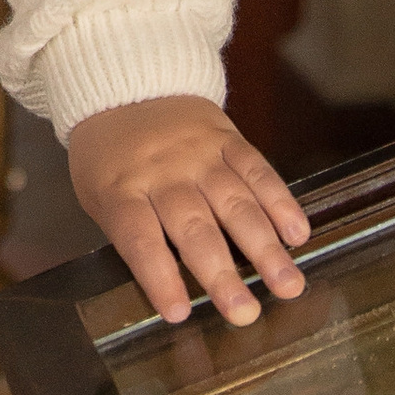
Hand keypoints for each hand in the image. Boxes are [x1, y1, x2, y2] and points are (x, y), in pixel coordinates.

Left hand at [65, 95, 310, 329]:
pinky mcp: (227, 138)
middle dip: (222, 274)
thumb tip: (168, 287)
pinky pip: (257, 170)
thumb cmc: (110, 154)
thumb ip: (129, 234)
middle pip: (194, 228)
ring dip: (265, 248)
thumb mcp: (97, 193)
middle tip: (245, 312)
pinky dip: (281, 202)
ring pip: (235, 203)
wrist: (125, 81)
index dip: (160, 277)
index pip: (140, 239)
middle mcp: (163, 172)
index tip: (179, 313)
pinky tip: (297, 234)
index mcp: (121, 189)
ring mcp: (199, 153)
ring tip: (287, 284)